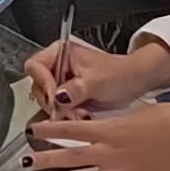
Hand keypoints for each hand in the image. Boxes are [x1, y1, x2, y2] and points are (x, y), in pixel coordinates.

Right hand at [20, 31, 169, 119]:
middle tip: (68, 110)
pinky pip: (59, 111)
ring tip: (81, 114)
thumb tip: (57, 99)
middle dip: (54, 102)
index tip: (55, 98)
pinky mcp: (68, 98)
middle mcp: (57, 68)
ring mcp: (62, 83)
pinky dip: (69, 116)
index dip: (42, 82)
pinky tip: (83, 116)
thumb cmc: (119, 73)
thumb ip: (74, 90)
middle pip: (39, 87)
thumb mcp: (95, 81)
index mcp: (60, 54)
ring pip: (48, 102)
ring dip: (62, 112)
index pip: (35, 66)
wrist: (134, 83)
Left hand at [29, 99, 169, 170]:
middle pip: (72, 157)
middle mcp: (112, 153)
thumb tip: (105, 125)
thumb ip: (116, 122)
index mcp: (111, 130)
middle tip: (27, 163)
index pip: (71, 128)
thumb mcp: (137, 112)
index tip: (32, 129)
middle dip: (46, 160)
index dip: (49, 128)